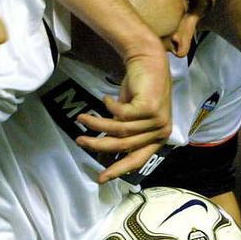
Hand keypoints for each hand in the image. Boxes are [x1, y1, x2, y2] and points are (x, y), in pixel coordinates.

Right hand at [74, 52, 171, 181]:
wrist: (149, 62)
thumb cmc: (139, 89)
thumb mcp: (129, 115)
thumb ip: (121, 132)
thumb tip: (103, 150)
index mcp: (158, 138)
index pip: (137, 159)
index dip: (117, 169)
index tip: (100, 178)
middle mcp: (161, 132)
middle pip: (124, 145)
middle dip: (98, 145)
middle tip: (79, 141)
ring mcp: (157, 120)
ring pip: (120, 130)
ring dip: (97, 124)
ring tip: (82, 117)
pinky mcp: (150, 108)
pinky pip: (120, 114)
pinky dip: (109, 106)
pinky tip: (105, 98)